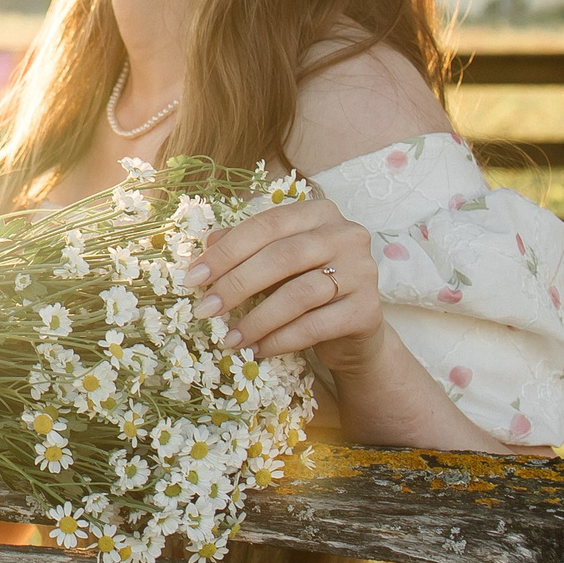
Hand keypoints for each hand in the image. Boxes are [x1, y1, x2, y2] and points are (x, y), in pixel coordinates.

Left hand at [182, 198, 385, 367]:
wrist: (352, 331)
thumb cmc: (304, 287)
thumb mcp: (273, 264)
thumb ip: (244, 248)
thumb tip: (206, 246)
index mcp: (320, 213)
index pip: (267, 225)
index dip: (227, 251)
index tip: (194, 277)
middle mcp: (347, 235)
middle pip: (282, 257)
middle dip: (236, 285)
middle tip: (205, 310)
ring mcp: (363, 271)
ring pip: (299, 294)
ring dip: (257, 319)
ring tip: (229, 338)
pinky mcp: (369, 310)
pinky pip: (316, 325)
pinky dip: (280, 339)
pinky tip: (257, 349)